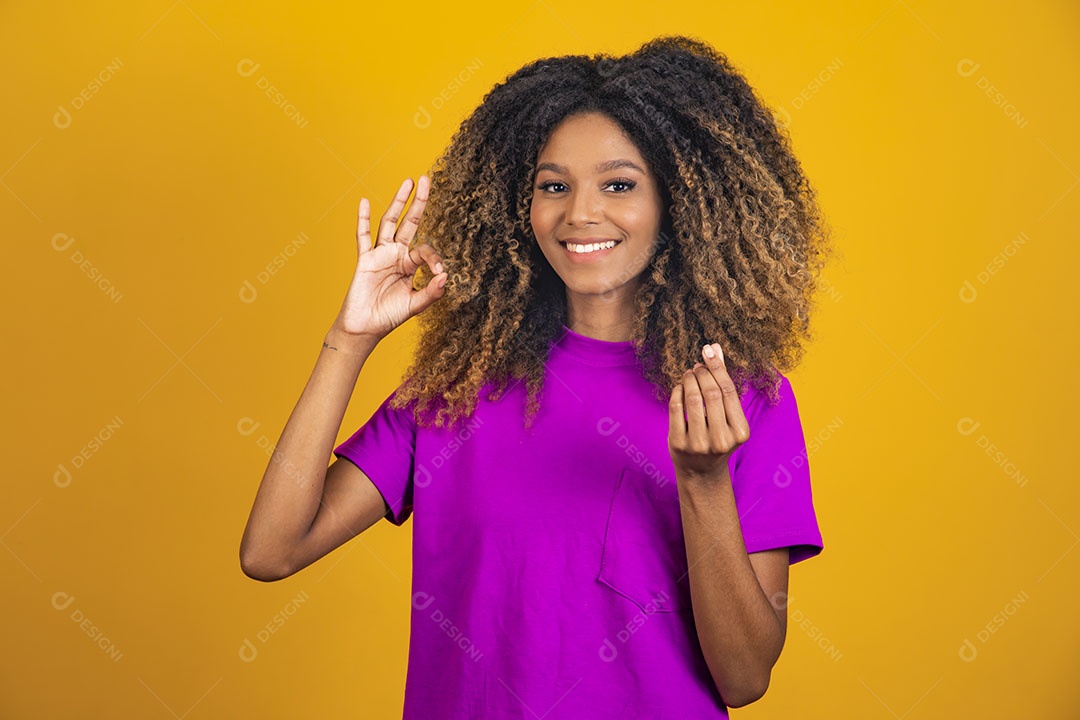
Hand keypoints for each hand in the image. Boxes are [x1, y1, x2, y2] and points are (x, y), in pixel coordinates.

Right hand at [332, 174, 447, 340]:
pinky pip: (363, 237)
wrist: (364, 328)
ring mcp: (380, 254)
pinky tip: (366, 202)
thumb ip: (431, 293)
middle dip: (418, 202)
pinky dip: (364, 220)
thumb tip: (446, 277)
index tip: (439, 273)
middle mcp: (396, 255)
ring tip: (408, 182)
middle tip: (426, 180)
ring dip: (398, 202)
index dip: (435, 259)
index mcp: (410, 265)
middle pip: (409, 222)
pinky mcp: (364, 259)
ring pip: (390, 222)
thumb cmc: (389, 317)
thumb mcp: (415, 306)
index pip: (425, 250)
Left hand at [668, 343, 750, 480]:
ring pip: (693, 399)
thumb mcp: (727, 416)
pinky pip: (676, 408)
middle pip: (711, 393)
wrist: (701, 471)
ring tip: (689, 373)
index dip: (717, 368)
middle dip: (702, 373)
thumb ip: (723, 384)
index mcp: (740, 432)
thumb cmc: (717, 436)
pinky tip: (680, 387)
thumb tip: (716, 349)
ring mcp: (699, 443)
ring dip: (689, 380)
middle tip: (697, 365)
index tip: (709, 351)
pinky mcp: (678, 444)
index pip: (728, 391)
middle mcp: (721, 440)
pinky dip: (677, 392)